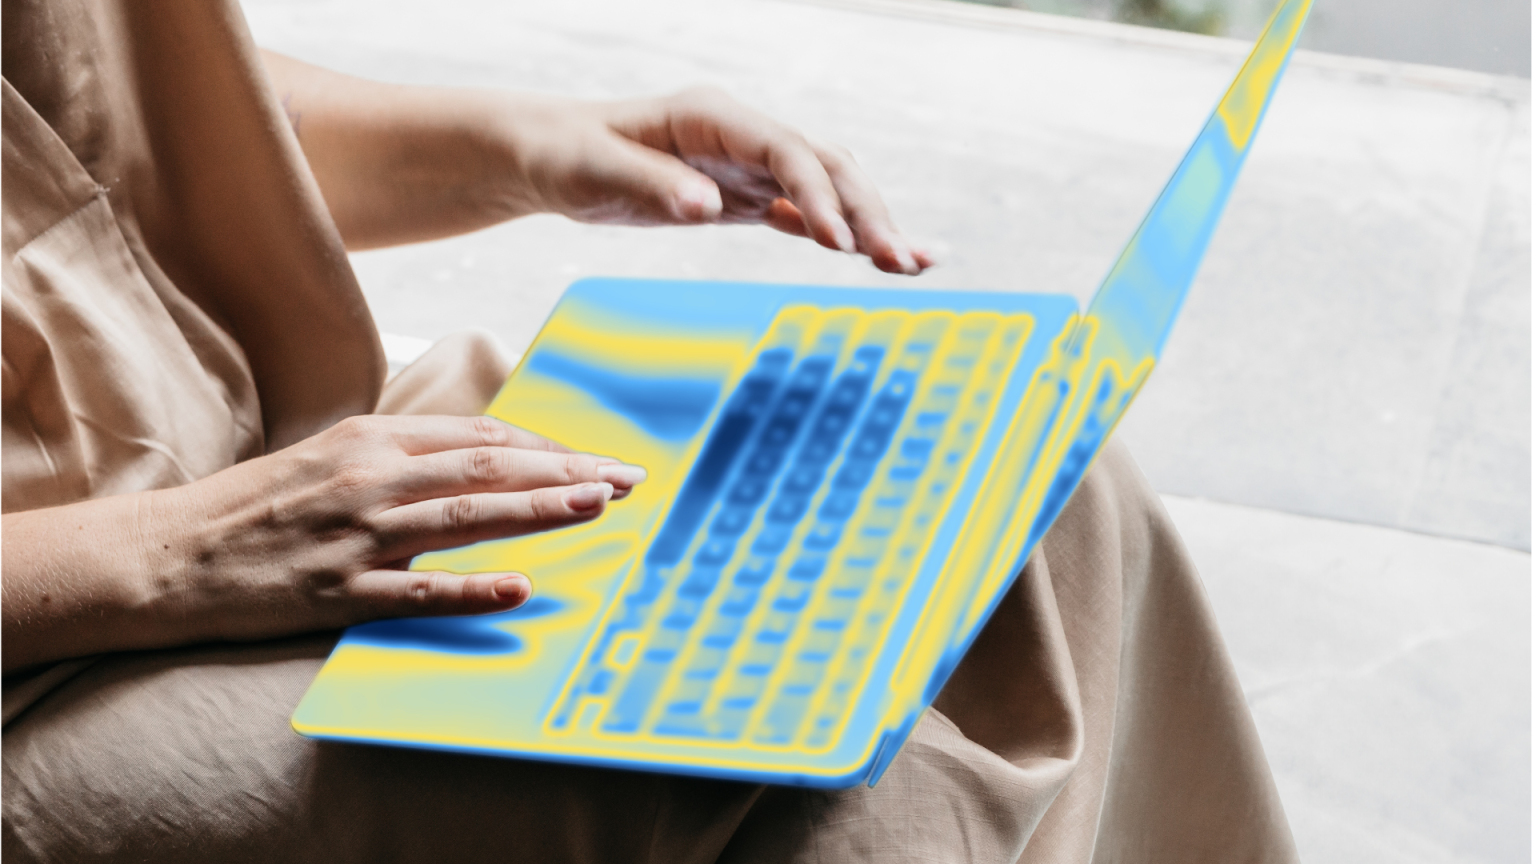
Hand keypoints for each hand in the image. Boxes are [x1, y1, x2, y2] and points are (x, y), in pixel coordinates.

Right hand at [150, 414, 644, 643]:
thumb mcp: (332, 456)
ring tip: (597, 508)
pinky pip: (415, 590)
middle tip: (628, 480)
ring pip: (464, 517)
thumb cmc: (256, 506)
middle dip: (564, 471)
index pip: (479, 436)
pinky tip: (519, 588)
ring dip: (537, 511)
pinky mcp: (336, 590)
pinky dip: (470, 588)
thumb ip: (403, 455)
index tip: (599, 460)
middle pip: (486, 466)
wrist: (166, 554)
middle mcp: (370, 477)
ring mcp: (355, 535)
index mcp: (372, 439)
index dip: (545, 448)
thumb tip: (480, 459)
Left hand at [505, 87, 935, 274]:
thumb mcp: (595, 173)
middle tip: (902, 262)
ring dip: (871, 223)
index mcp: (712, 118)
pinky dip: (844, 235)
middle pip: (824, 166)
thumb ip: (653, 187)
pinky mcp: (747, 196)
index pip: (785, 151)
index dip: (817, 193)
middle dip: (867, 211)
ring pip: (828, 187)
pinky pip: (806, 213)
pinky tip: (881, 261)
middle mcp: (743, 136)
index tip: (837, 242)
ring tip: (917, 264)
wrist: (549, 157)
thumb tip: (709, 208)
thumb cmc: (566, 156)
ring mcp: (750, 165)